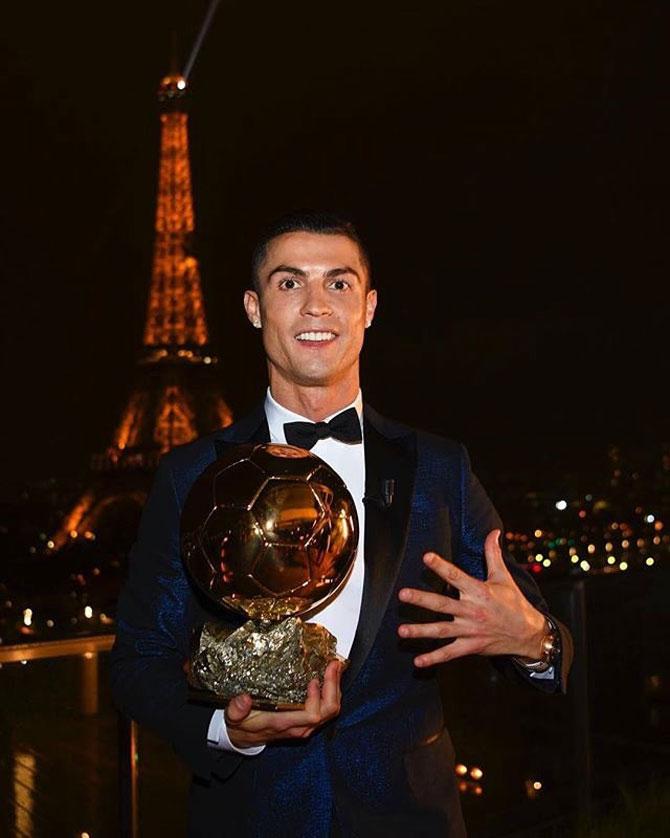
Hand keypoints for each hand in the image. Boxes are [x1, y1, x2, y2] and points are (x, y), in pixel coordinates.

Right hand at [224, 659, 342, 748]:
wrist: (243, 740)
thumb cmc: (241, 726)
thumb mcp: (233, 717)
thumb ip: (237, 710)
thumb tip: (243, 699)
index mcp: (283, 724)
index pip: (311, 715)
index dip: (317, 698)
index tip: (314, 679)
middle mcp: (299, 727)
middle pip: (327, 712)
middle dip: (333, 687)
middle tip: (333, 665)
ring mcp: (305, 726)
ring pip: (331, 711)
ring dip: (335, 688)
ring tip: (335, 667)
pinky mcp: (307, 723)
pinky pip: (327, 710)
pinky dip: (331, 693)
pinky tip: (329, 677)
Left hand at [397, 529, 546, 667]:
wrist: (529, 634)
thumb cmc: (514, 603)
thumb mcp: (503, 577)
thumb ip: (493, 554)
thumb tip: (493, 532)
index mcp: (479, 591)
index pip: (456, 576)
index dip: (441, 566)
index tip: (426, 557)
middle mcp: (472, 611)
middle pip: (443, 604)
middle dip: (422, 599)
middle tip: (402, 594)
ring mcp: (470, 630)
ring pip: (442, 630)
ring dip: (421, 631)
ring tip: (401, 630)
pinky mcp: (471, 646)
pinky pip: (450, 653)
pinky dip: (434, 658)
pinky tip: (418, 661)